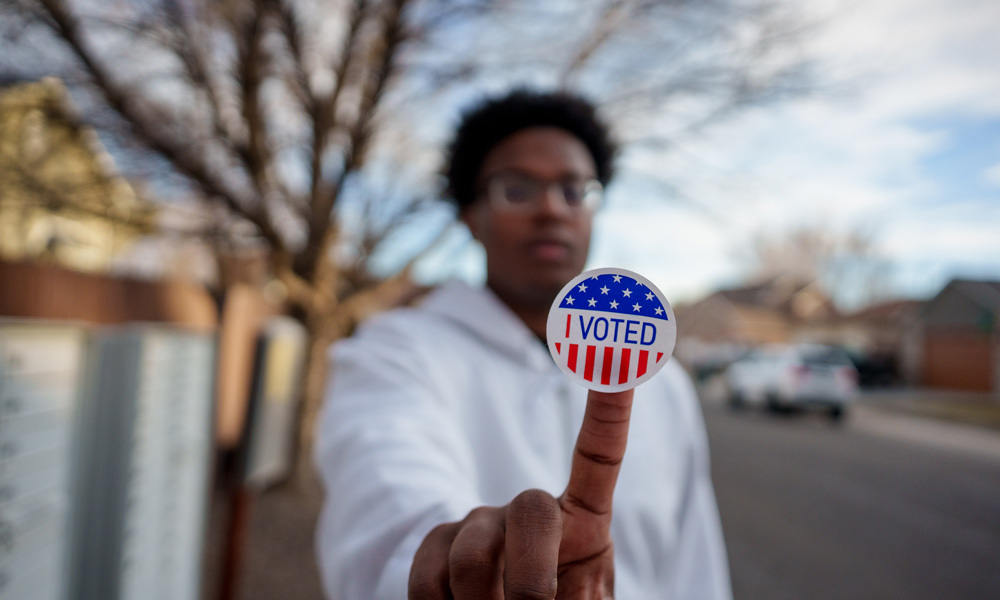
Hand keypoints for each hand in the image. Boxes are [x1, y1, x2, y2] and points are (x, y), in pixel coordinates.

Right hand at [408, 388, 633, 598]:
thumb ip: (578, 594)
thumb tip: (535, 595)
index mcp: (583, 519)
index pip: (599, 450)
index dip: (610, 404)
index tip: (620, 351)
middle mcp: (529, 509)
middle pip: (529, 511)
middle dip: (532, 580)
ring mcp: (479, 522)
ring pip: (471, 556)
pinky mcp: (437, 544)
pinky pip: (428, 577)